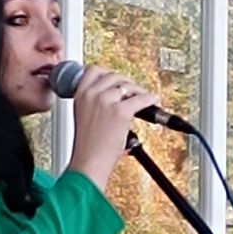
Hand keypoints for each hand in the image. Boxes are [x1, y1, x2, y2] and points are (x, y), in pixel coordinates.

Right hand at [68, 68, 150, 190]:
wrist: (88, 162)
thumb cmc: (87, 147)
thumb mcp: (83, 117)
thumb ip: (93, 103)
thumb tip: (112, 97)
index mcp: (80, 94)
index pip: (95, 70)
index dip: (108, 73)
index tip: (116, 79)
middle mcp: (92, 94)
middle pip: (115, 76)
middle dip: (126, 83)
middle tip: (133, 92)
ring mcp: (106, 101)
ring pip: (128, 85)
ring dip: (137, 91)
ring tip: (142, 99)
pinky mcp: (121, 111)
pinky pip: (141, 98)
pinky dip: (150, 99)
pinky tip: (152, 101)